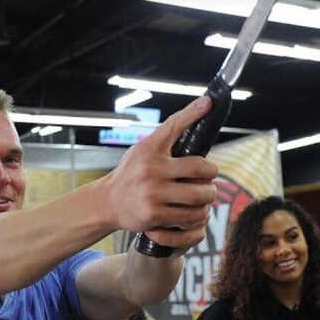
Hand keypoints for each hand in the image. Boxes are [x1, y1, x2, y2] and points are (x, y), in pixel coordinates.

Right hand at [102, 96, 218, 250]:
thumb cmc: (132, 173)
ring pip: (199, 195)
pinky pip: (189, 217)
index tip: (208, 102)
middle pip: (199, 168)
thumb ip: (166, 139)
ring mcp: (152, 194)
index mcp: (149, 149)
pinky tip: (196, 212)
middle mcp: (150, 170)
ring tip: (205, 195)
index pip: (173, 126)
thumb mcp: (143, 150)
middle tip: (210, 178)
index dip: (193, 112)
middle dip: (212, 174)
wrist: (107, 202)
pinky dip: (198, 215)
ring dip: (208, 197)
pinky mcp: (153, 215)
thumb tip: (197, 117)